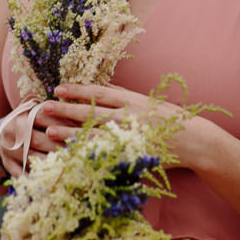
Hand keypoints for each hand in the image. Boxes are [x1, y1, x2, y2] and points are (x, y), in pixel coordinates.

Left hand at [50, 83, 202, 161]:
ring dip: (69, 133)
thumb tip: (99, 83)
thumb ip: (121, 93)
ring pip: (93, 134)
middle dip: (66, 109)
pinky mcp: (131, 153)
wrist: (193, 140)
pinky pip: (104, 154)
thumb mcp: (145, 101)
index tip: (58, 88)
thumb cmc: (167, 119)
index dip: (77, 90)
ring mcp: (129, 135)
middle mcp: (128, 116)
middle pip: (91, 112)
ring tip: (49, 132)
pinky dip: (86, 155)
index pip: (99, 92)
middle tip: (45, 106)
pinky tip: (70, 155)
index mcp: (131, 100)